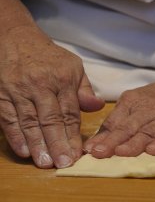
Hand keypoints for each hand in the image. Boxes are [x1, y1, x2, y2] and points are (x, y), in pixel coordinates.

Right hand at [0, 27, 103, 167]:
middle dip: (57, 144)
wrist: (16, 38)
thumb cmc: (50, 57)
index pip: (70, 113)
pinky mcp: (1, 94)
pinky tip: (23, 151)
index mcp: (63, 79)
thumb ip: (85, 90)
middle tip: (62, 164)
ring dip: (37, 144)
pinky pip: (8, 118)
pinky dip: (15, 136)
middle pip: (50, 120)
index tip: (77, 154)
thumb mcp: (74, 67)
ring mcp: (19, 90)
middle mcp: (41, 85)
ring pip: (29, 121)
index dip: (73, 135)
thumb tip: (97, 106)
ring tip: (44, 163)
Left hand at [84, 75, 154, 157]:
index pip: (114, 122)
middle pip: (129, 127)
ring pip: (149, 132)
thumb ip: (118, 121)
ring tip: (121, 152)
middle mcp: (149, 110)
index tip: (88, 150)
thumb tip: (95, 143)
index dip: (102, 137)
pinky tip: (153, 151)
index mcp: (133, 102)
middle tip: (99, 153)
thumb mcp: (137, 101)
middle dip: (113, 141)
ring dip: (134, 143)